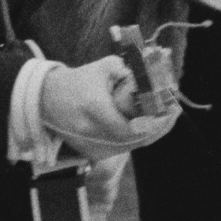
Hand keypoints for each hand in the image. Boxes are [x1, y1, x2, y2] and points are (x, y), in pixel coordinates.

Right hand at [31, 52, 182, 155]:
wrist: (46, 99)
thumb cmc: (77, 80)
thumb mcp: (104, 68)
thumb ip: (131, 72)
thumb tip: (157, 79)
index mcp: (95, 109)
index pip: (132, 127)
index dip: (156, 123)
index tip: (172, 108)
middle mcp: (92, 132)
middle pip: (136, 139)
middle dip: (159, 127)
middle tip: (174, 112)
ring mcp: (90, 146)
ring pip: (130, 146)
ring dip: (151, 133)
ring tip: (166, 117)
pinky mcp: (91, 152)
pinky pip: (121, 148)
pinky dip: (136, 137)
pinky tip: (148, 125)